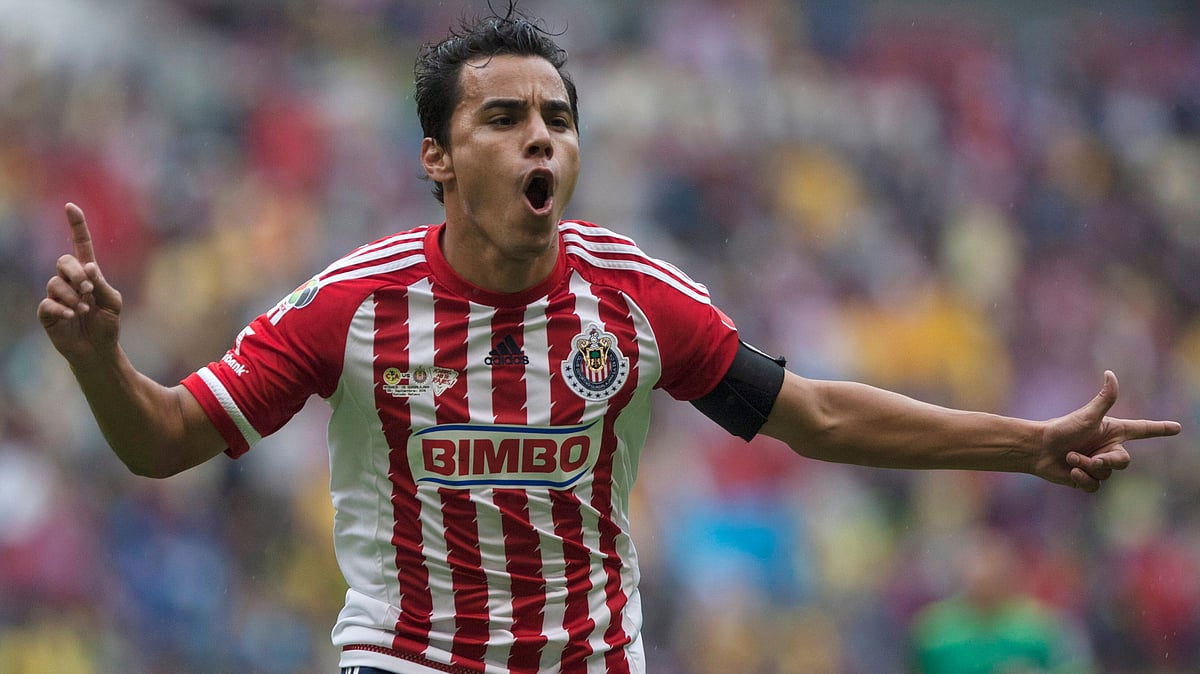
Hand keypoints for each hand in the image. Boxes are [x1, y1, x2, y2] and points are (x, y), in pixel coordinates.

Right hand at [37, 203, 123, 363]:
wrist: (98, 349)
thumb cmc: (107, 324)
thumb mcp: (113, 302)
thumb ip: (102, 283)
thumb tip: (88, 266)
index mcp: (87, 273)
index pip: (80, 244)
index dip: (76, 226)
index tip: (71, 206)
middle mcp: (69, 280)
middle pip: (63, 261)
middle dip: (75, 273)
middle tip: (88, 289)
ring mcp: (56, 295)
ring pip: (55, 283)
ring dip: (73, 296)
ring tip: (84, 311)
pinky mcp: (47, 312)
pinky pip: (48, 303)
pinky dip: (62, 308)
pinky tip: (72, 316)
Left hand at [1034, 370, 1180, 491]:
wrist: (1038, 448)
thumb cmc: (1062, 428)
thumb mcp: (1087, 416)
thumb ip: (1104, 399)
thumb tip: (1110, 374)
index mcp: (1111, 431)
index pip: (1142, 430)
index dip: (1160, 429)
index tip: (1178, 427)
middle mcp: (1107, 448)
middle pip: (1123, 462)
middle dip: (1105, 461)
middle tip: (1090, 458)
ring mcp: (1097, 464)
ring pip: (1106, 474)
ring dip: (1087, 466)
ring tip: (1070, 457)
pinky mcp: (1085, 478)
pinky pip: (1095, 486)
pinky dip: (1083, 480)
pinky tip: (1071, 472)